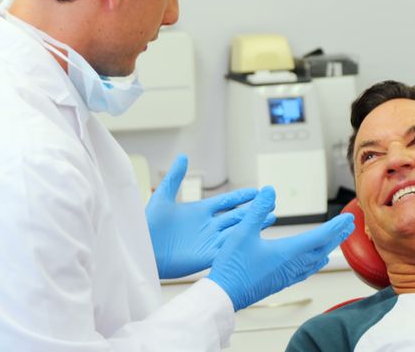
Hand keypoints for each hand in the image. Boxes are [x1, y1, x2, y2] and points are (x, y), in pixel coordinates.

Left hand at [146, 154, 273, 278]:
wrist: (143, 249)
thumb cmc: (148, 225)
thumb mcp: (162, 197)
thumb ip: (175, 177)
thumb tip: (182, 156)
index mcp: (198, 211)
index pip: (226, 202)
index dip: (241, 196)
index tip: (257, 190)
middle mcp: (207, 226)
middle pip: (236, 216)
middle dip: (254, 210)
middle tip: (271, 203)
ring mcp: (208, 241)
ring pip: (237, 231)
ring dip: (253, 225)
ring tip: (272, 218)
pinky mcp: (206, 256)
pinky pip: (228, 248)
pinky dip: (242, 243)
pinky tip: (255, 238)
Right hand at [208, 186, 354, 310]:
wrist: (225, 295)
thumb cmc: (232, 266)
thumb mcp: (242, 232)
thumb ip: (256, 211)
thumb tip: (269, 191)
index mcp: (288, 252)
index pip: (319, 237)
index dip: (335, 227)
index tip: (348, 218)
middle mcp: (292, 265)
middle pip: (322, 248)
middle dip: (337, 235)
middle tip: (349, 225)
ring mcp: (288, 275)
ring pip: (316, 260)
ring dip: (328, 247)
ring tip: (336, 240)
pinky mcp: (281, 281)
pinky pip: (307, 270)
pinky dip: (316, 261)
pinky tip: (315, 261)